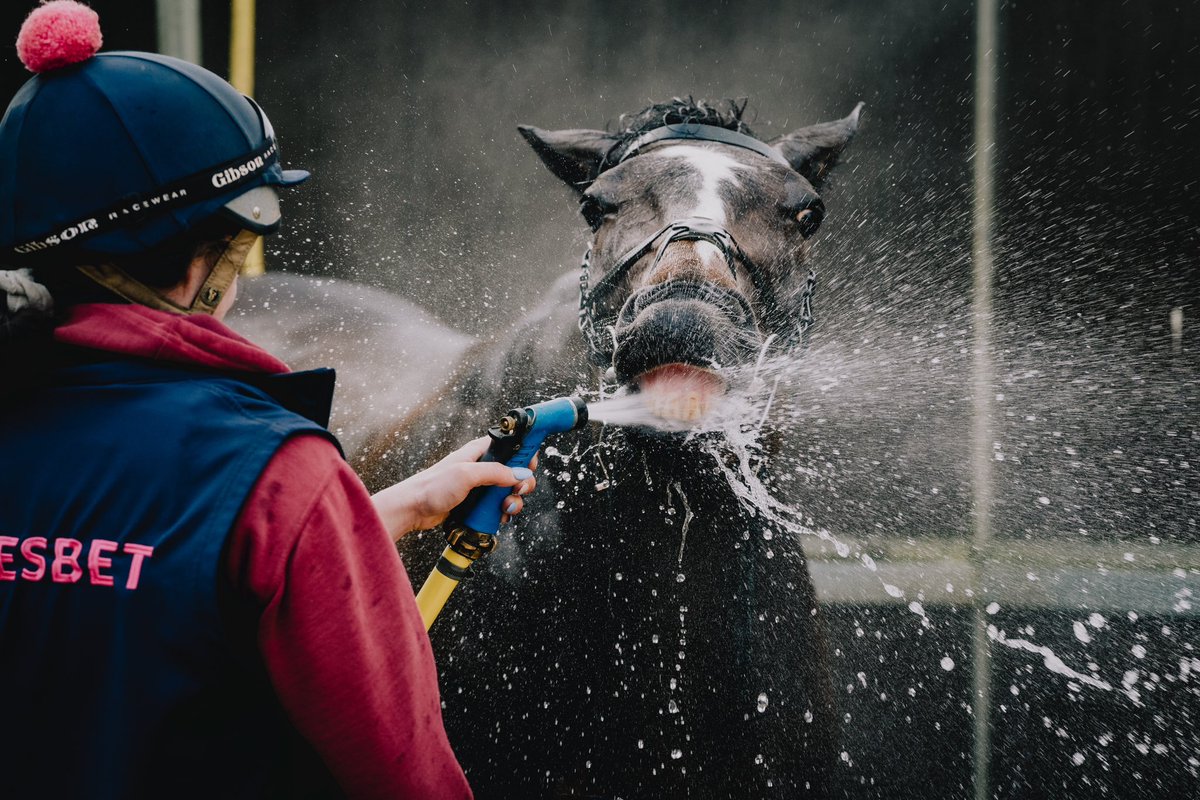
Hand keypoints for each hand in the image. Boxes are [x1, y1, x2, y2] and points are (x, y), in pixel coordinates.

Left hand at [371, 437, 538, 540]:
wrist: (412, 509)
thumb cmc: (432, 487)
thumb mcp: (466, 474)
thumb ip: (495, 472)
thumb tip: (520, 475)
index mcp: (479, 451)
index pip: (511, 446)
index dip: (524, 454)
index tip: (530, 467)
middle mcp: (481, 466)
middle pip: (515, 471)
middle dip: (521, 484)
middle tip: (516, 492)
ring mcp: (479, 486)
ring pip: (508, 491)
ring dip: (512, 502)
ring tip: (503, 509)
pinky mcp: (476, 502)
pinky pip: (497, 506)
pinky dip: (501, 513)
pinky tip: (497, 517)